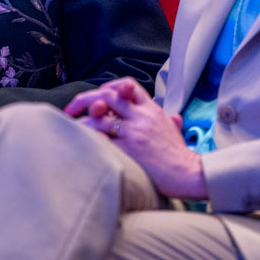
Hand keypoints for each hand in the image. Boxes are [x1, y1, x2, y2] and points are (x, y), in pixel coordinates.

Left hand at [66, 78, 207, 199]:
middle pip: (107, 95)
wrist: (188, 173)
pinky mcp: (128, 149)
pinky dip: (88, 136)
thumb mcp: (174, 131)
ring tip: (71, 124)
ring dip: (82, 119)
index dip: (109, 86)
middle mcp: (140, 117)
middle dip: (85, 99)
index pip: (127, 85)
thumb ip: (170, 121)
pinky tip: (80, 138)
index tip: (98, 96)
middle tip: (72, 108)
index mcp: (151, 109)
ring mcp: (133, 132)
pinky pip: (101, 137)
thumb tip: (174, 118)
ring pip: (100, 115)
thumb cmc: (180, 156)